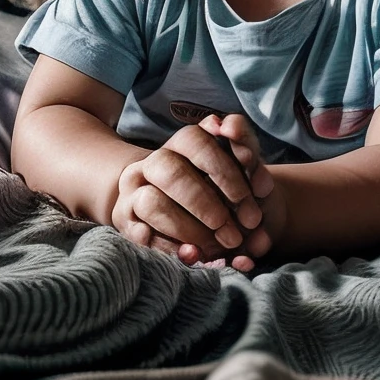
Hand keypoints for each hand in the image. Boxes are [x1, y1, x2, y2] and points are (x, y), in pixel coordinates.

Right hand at [111, 114, 274, 271]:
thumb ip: (243, 147)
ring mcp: (134, 191)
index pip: (196, 140)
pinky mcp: (125, 221)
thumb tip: (228, 124)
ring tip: (215, 247)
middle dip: (206, 204)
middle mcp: (155, 162)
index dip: (225, 169)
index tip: (254, 196)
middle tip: (234, 233)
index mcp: (182, 142)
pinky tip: (193, 254)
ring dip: (188, 229)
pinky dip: (169, 248)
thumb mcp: (240, 171)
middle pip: (171, 172)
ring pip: (152, 203)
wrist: (187, 216)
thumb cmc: (222, 190)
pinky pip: (140, 234)